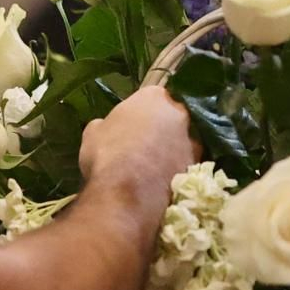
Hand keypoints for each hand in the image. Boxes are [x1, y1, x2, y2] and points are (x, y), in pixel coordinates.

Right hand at [79, 88, 198, 203]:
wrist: (126, 193)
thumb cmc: (107, 154)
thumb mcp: (93, 132)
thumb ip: (107, 123)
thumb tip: (107, 128)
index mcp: (154, 96)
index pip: (152, 96)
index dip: (142, 111)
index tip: (134, 123)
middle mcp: (180, 114)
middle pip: (172, 117)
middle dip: (162, 128)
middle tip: (144, 144)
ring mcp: (192, 141)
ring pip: (182, 141)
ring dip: (171, 150)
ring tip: (152, 167)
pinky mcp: (196, 168)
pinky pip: (185, 164)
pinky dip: (175, 170)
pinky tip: (160, 182)